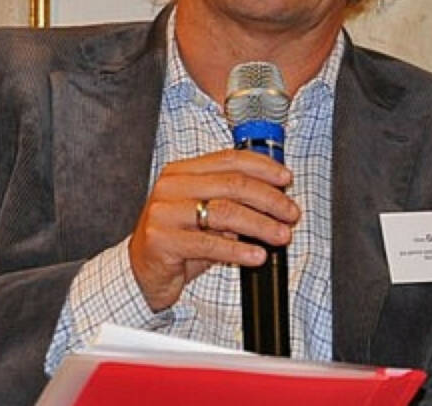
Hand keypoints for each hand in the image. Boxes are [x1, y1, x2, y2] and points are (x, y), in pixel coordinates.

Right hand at [127, 149, 299, 311]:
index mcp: (182, 171)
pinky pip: (210, 244)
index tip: (286, 179)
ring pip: (225, 212)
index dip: (263, 167)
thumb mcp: (202, 213)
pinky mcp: (162, 240)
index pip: (230, 159)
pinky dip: (239, 250)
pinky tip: (256, 255)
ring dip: (261, 225)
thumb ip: (230, 201)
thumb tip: (274, 199)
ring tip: (281, 235)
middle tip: (290, 213)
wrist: (141, 272)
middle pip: (232, 184)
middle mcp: (171, 187)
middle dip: (269, 199)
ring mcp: (164, 212)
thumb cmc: (177, 239)